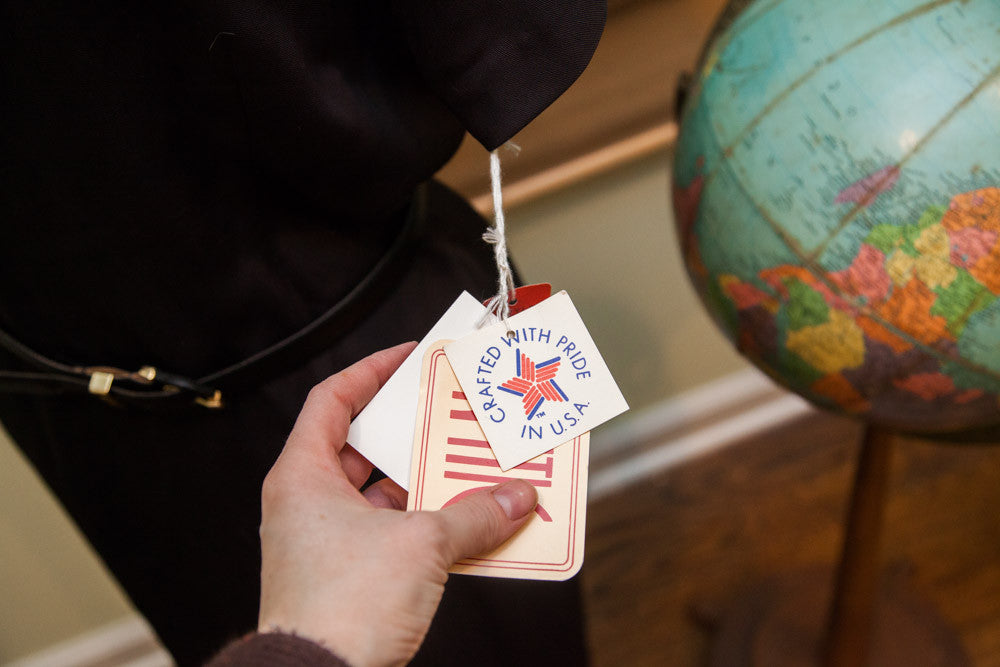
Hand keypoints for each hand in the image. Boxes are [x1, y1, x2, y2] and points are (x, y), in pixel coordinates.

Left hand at [257, 343, 537, 666]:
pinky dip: (428, 526)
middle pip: (365, 447)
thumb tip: (513, 499)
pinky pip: (394, 534)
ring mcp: (327, 541)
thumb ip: (473, 515)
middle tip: (453, 416)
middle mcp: (309, 504)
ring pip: (384, 495)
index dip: (371, 372)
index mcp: (303, 476)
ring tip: (473, 471)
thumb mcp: (420, 545)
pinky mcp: (348, 576)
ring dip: (428, 485)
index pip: (332, 399)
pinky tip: (467, 525)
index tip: (408, 358)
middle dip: (415, 432)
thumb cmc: (338, 609)